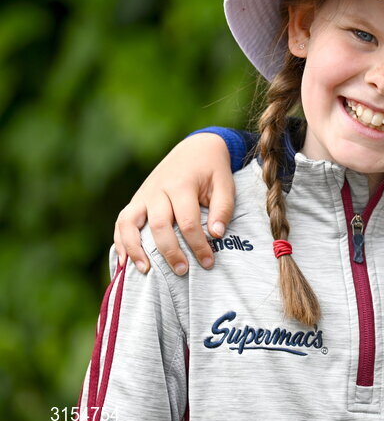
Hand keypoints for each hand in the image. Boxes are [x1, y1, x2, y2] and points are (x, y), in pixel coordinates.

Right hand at [114, 133, 235, 274]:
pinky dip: (120, 241)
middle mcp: (158, 190)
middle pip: (158, 225)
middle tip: (182, 271)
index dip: (198, 245)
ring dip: (135, 248)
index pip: (187, 222)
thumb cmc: (212, 170)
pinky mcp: (136, 200)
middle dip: (169, 251)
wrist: (195, 149)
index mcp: (182, 185)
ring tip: (145, 271)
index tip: (208, 263)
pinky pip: (122, 221)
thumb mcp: (225, 185)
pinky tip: (124, 262)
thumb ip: (222, 209)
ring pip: (130, 223)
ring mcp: (143, 195)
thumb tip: (217, 234)